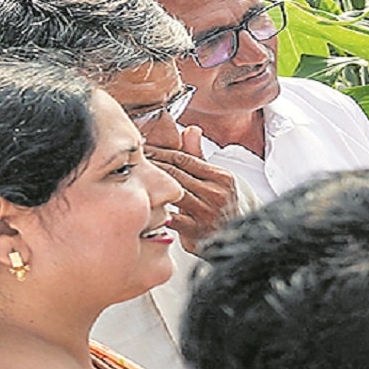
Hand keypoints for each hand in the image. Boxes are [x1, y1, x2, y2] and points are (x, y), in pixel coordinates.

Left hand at [145, 134, 241, 253]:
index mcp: (221, 177)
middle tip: (133, 161)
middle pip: (175, 173)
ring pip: (171, 192)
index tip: (144, 150)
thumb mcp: (216, 180)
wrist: (235, 239)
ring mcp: (207, 212)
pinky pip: (170, 216)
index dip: (160, 152)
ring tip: (135, 180)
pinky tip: (145, 204)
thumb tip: (191, 129)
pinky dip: (157, 209)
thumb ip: (199, 156)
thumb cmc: (219, 208)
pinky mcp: (196, 231)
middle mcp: (216, 193)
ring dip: (151, 186)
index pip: (184, 158)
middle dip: (152, 166)